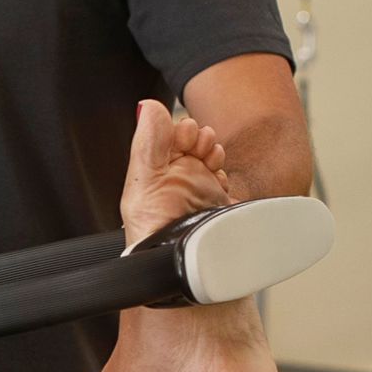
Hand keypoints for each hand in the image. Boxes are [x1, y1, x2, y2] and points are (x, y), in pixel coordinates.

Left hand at [121, 99, 232, 247]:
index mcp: (152, 173)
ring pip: (211, 157)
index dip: (178, 130)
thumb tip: (147, 107)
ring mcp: (198, 191)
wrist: (188, 264)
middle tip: (200, 148)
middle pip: (191, 143)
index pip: (167, 136)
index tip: (185, 135)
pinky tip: (219, 180)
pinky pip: (226, 178)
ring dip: (214, 152)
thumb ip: (147, 144)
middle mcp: (174, 181)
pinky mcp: (218, 204)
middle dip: (200, 137)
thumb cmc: (157, 234)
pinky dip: (225, 173)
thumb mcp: (145, 183)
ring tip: (212, 161)